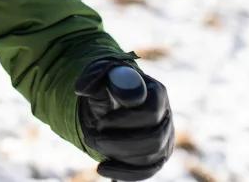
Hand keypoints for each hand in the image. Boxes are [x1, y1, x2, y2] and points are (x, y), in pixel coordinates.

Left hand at [74, 58, 173, 180]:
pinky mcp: (157, 157)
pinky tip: (101, 168)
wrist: (108, 104)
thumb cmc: (107, 87)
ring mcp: (164, 139)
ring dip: (117, 154)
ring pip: (149, 157)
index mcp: (157, 93)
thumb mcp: (100, 77)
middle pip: (154, 139)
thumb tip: (83, 89)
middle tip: (92, 137)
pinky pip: (146, 171)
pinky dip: (123, 173)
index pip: (151, 112)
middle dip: (118, 142)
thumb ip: (95, 77)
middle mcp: (165, 117)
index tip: (100, 122)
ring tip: (93, 142)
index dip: (124, 120)